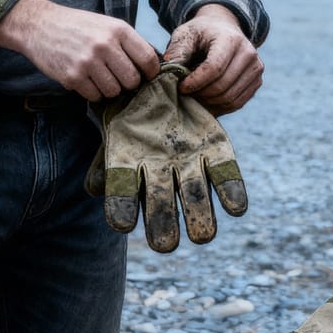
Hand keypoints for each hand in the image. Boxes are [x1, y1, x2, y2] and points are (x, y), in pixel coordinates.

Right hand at [0, 0, 159, 100]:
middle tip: (118, 78)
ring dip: (109, 89)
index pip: (147, 58)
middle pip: (132, 80)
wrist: (39, 24)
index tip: (146, 76)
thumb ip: (127, 42)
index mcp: (118, 30)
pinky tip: (85, 79)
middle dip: (127, 83)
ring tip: (99, 77)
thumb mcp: (106, 24)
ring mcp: (88, 62)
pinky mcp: (72, 77)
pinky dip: (92, 92)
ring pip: (114, 91)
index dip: (150, 72)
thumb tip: (151, 65)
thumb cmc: (77, 25)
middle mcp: (105, 45)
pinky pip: (94, 96)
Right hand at [84, 62, 247, 251]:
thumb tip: (96, 189)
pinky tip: (236, 208)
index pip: (124, 193)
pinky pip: (224, 173)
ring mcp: (190, 165)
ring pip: (194, 193)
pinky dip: (230, 191)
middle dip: (163, 224)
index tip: (122, 223)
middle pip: (161, 203)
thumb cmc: (133, 112)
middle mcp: (161, 174)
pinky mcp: (215, 151)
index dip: (122, 208)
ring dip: (199, 215)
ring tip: (203, 236)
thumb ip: (105, 158)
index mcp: (130, 168)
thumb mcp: (115, 127)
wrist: (163, 86)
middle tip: (164, 245)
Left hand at [162, 4, 262, 114]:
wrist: (223, 28)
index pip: (214, 68)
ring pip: (231, 98)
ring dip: (209, 103)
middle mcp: (248, 53)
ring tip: (194, 97)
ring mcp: (256, 68)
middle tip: (185, 95)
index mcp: (230, 39)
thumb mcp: (185, 34)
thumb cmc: (201, 33)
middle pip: (223, 86)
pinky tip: (206, 101)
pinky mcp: (257, 81)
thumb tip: (168, 73)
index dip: (195, 82)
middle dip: (201, 95)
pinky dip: (220, 106)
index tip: (180, 87)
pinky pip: (238, 103)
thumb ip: (177, 52)